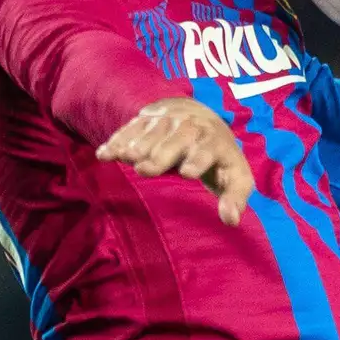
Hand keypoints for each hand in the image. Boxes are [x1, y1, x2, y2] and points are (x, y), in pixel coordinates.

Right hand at [99, 97, 254, 225]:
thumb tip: (232, 221)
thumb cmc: (218, 158)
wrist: (200, 117)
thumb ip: (235, 198)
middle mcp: (192, 126)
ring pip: (153, 130)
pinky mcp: (148, 119)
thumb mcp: (235, 177)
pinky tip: (104, 154)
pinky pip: (132, 127)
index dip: (199, 158)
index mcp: (216, 141)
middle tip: (145, 170)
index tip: (186, 173)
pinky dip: (117, 140)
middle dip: (162, 152)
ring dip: (138, 143)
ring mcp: (169, 120)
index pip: (209, 147)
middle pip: (178, 137)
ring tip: (124, 158)